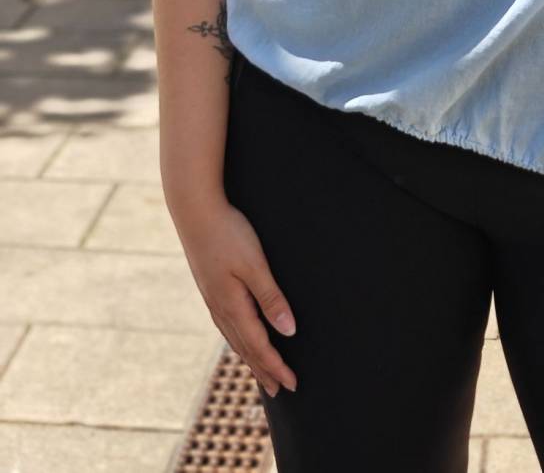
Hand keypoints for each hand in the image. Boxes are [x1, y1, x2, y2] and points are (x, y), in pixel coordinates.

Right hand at [170, 195, 298, 399]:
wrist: (195, 210)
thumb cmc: (229, 233)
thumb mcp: (255, 265)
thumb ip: (271, 298)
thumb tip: (288, 331)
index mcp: (232, 306)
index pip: (259, 345)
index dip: (276, 366)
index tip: (292, 384)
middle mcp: (220, 307)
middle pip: (245, 348)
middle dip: (263, 369)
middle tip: (279, 390)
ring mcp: (212, 298)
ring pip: (234, 337)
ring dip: (249, 356)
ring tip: (260, 372)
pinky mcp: (210, 286)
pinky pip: (226, 323)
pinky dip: (237, 338)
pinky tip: (239, 336)